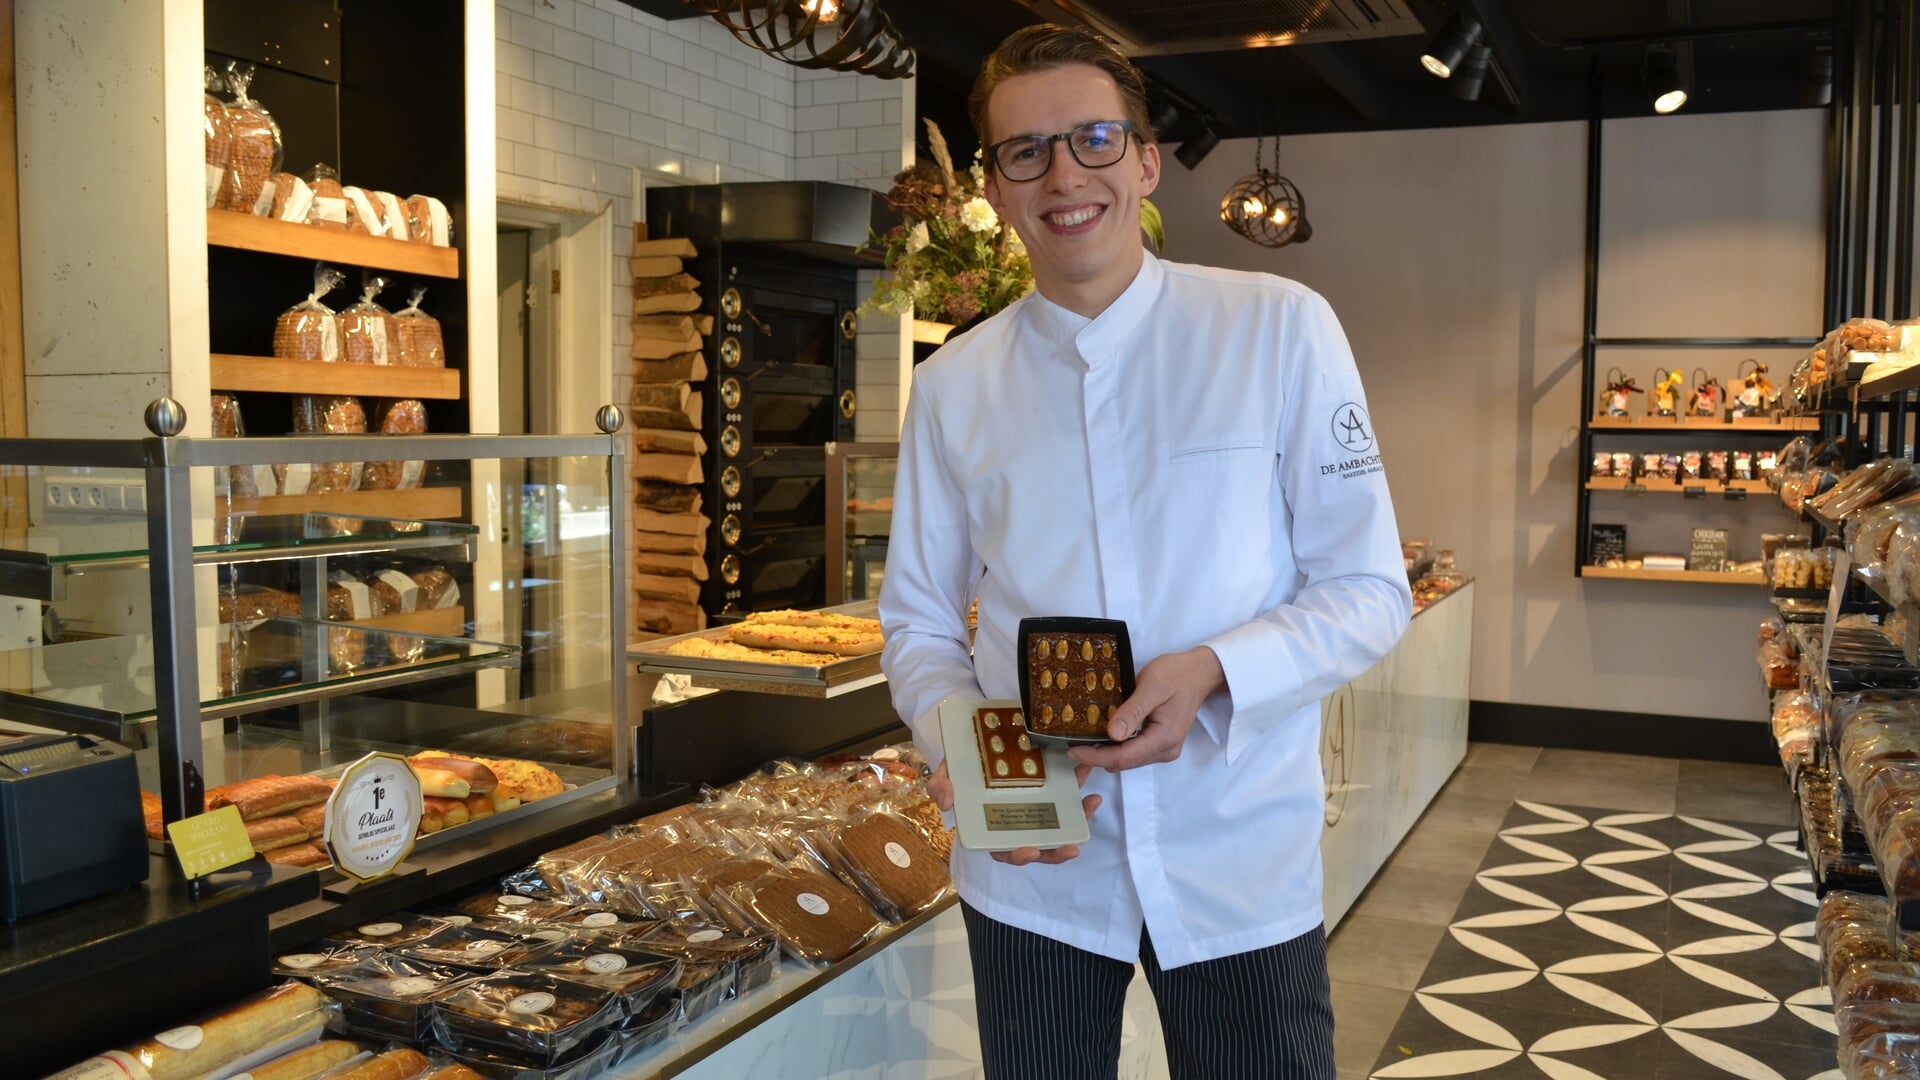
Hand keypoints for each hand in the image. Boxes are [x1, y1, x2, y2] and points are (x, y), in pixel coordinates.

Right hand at [925, 759, 1103, 866]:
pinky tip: (1089, 779)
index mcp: (990, 828)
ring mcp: (1034, 810)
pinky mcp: (1049, 793)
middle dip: (1055, 852)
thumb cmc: (959, 768)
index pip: (1004, 851)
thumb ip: (941, 787)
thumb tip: (947, 802)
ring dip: (1077, 821)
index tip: (1030, 852)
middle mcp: (1015, 824)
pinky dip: (1079, 793)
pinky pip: (1067, 799)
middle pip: (1037, 848)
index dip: (1018, 856)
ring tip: (1092, 805)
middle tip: (1069, 849)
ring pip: (1058, 826)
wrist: (974, 744)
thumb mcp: (945, 774)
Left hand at [1070, 646, 1224, 772]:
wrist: (1199, 673)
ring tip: (1082, 741)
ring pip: (1127, 760)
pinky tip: (1102, 736)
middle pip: (1124, 763)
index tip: (1072, 750)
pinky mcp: (1160, 744)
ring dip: (1105, 753)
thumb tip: (1112, 734)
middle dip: (1097, 758)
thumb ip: (1133, 711)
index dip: (1095, 756)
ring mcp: (1164, 749)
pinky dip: (1116, 747)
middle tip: (1071, 745)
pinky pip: (1133, 752)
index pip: (1123, 757)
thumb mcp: (1152, 686)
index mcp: (1165, 738)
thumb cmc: (1177, 674)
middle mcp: (1166, 750)